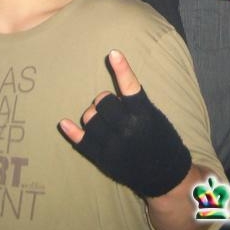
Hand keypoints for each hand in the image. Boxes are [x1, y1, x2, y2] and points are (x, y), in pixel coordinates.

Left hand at [59, 50, 191, 196]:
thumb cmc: (162, 141)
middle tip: (113, 107)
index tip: (113, 53)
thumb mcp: (156, 118)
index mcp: (144, 115)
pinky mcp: (103, 160)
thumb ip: (136, 104)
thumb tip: (114, 94)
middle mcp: (128, 129)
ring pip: (90, 118)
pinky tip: (63, 123)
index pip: (130, 87)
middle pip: (102, 101)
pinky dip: (71, 131)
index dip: (122, 69)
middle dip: (105, 100)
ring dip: (94, 115)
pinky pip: (82, 142)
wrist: (166, 177)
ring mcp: (113, 146)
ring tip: (105, 121)